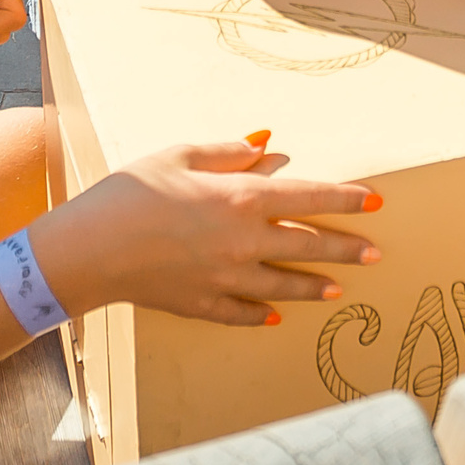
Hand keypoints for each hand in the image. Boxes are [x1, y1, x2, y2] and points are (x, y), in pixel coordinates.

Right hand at [41, 139, 379, 324]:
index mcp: (243, 198)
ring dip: (314, 285)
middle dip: (345, 247)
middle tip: (374, 254)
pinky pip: (244, 313)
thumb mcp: (182, 155)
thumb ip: (230, 153)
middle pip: (308, 245)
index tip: (375, 201)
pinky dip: (263, 314)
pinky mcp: (203, 305)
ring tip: (337, 287)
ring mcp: (227, 279)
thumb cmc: (131, 191)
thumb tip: (270, 148)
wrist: (89, 248)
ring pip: (284, 285)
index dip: (346, 198)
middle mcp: (245, 242)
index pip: (310, 196)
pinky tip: (277, 315)